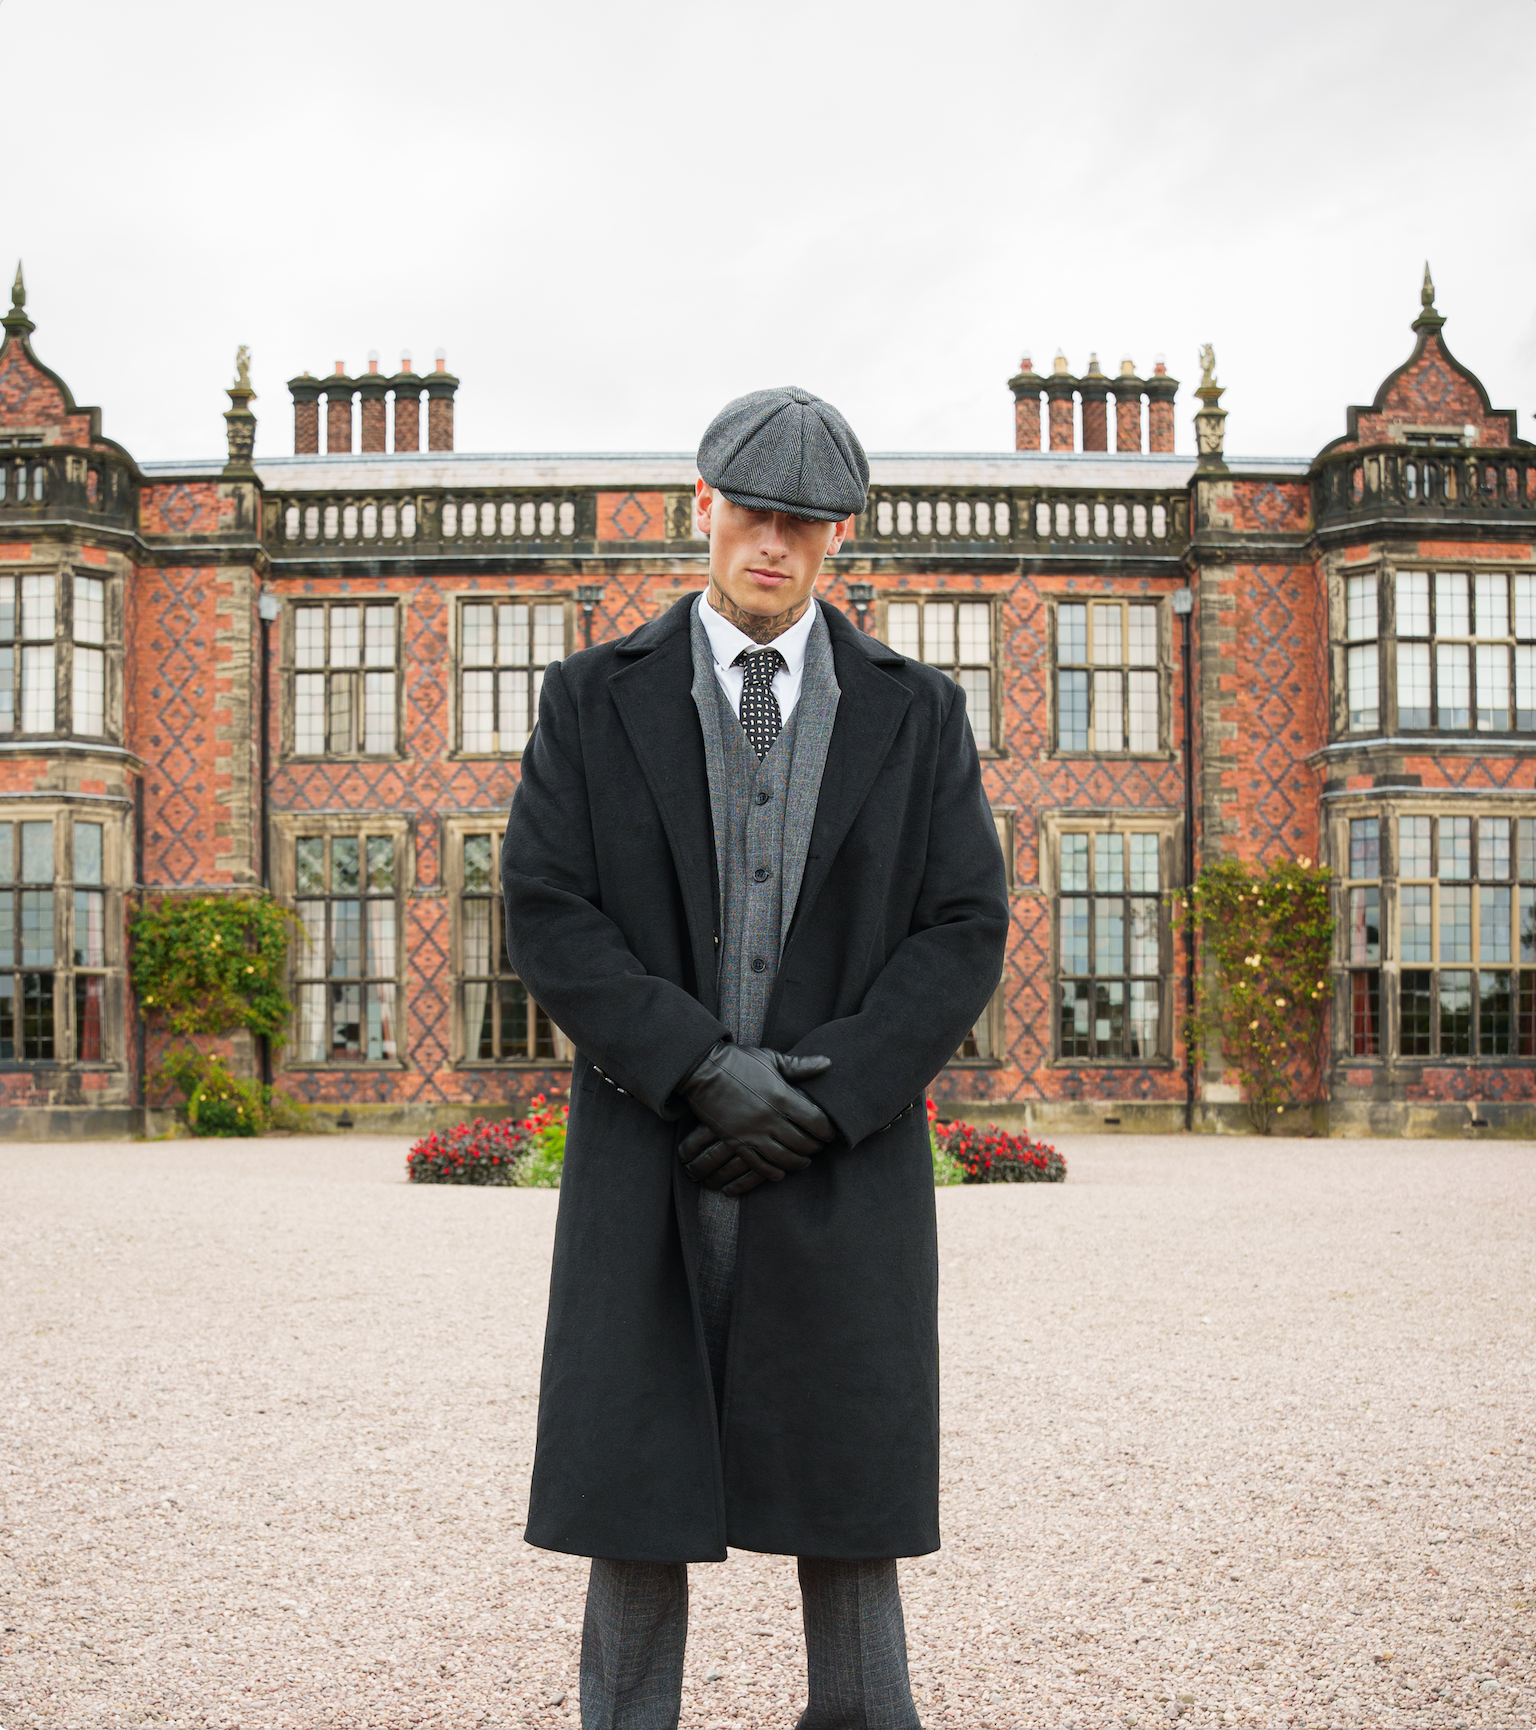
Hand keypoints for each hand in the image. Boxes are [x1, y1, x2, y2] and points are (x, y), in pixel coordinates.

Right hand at [675, 1043, 834, 1187]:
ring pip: (784, 1158)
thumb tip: (827, 1063)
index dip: (827, 1130)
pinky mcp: (736, 1142)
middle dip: (815, 1147)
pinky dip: (773, 1173)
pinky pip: (759, 1166)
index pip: (816, 1121)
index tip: (829, 1133)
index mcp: (782, 1096)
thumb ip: (800, 1066)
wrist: (703, 1069)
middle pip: (803, 1143)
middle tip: (818, 1147)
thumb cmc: (739, 1061)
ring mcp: (752, 1133)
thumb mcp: (771, 1059)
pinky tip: (780, 1172)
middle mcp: (770, 1118)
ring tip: (803, 1161)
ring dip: (798, 1163)